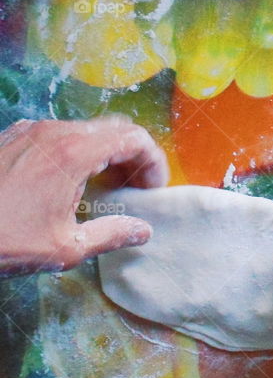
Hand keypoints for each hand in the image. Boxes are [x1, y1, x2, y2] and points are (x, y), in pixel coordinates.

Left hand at [0, 117, 168, 276]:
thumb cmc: (3, 240)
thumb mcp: (64, 248)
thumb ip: (112, 235)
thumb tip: (142, 232)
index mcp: (73, 152)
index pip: (134, 139)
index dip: (153, 162)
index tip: (152, 189)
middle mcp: (54, 132)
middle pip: (113, 128)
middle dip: (132, 155)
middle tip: (134, 187)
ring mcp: (30, 130)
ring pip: (85, 129)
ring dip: (104, 152)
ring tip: (102, 187)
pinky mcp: (11, 136)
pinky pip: (58, 134)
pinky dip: (76, 150)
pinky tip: (67, 182)